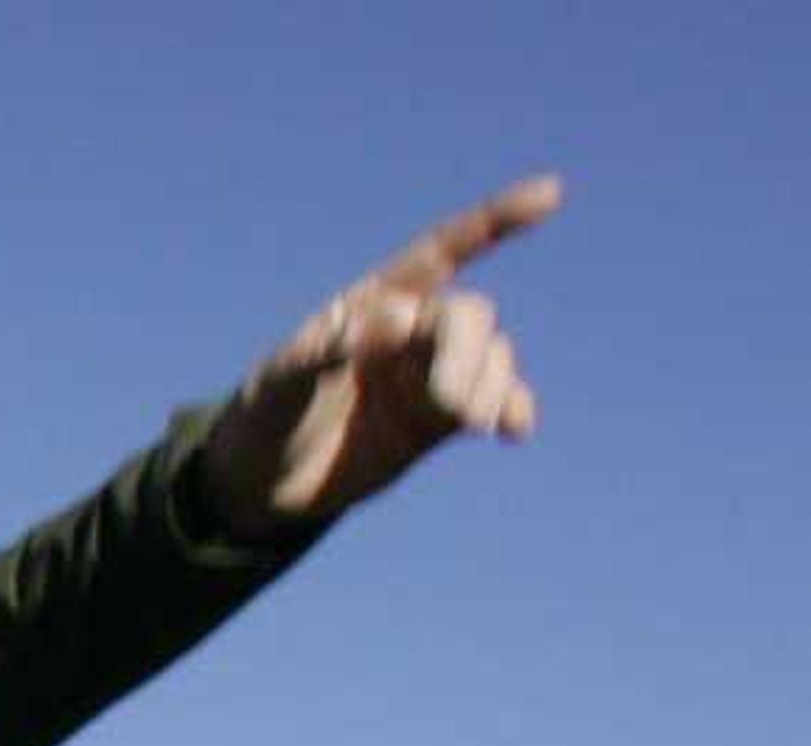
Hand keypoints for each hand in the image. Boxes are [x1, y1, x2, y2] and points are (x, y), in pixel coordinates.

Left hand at [202, 175, 559, 540]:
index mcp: (374, 303)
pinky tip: (515, 428)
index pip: (442, 251)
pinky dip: (511, 409)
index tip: (550, 195)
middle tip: (448, 405)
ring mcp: (429, 373)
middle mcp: (411, 331)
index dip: (494, 222)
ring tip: (466, 422)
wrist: (260, 485)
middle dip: (467, 353)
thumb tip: (398, 319)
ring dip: (490, 386)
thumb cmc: (263, 417)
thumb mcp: (280, 382)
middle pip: (468, 318)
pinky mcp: (440, 420)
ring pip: (490, 359)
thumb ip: (331, 347)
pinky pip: (493, 403)